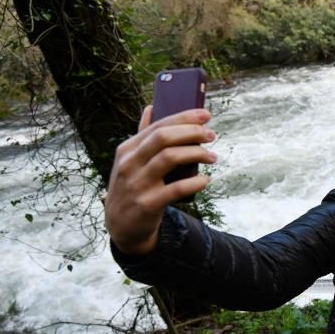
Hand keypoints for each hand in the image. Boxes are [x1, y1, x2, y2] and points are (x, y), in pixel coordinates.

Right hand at [104, 105, 216, 254]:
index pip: (158, 125)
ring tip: (213, 157)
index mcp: (127, 149)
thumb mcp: (131, 162)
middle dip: (192, 132)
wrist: (121, 226)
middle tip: (212, 136)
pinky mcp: (147, 204)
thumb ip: (142, 136)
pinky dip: (195, 182)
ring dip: (197, 154)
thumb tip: (151, 107)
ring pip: (170, 158)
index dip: (185, 118)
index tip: (206, 115)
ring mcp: (137, 184)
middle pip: (163, 138)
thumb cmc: (133, 187)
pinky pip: (176, 189)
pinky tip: (205, 180)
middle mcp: (129, 164)